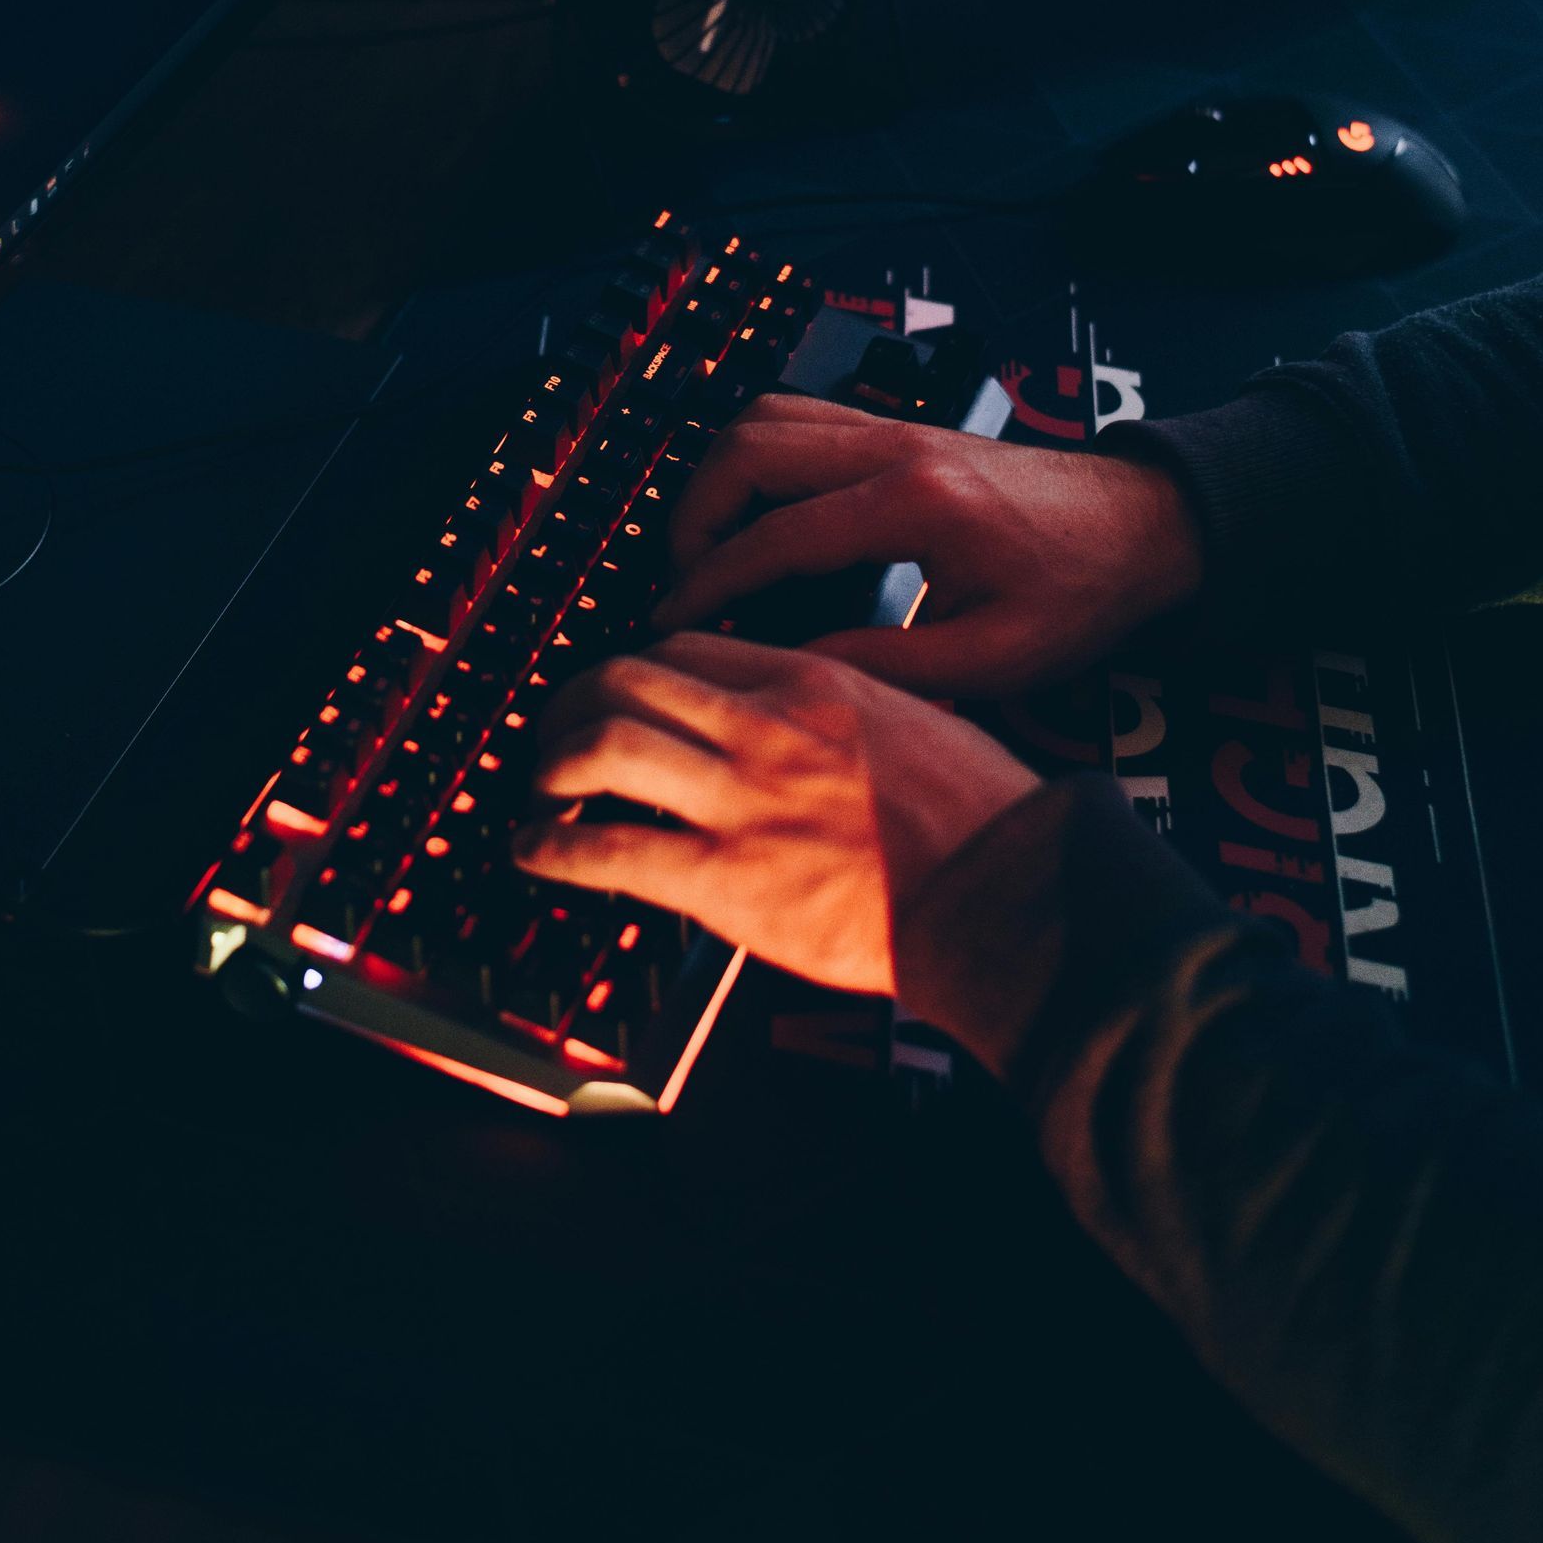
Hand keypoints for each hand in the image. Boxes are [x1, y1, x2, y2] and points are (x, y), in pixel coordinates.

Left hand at [512, 633, 1038, 996]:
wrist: (1007, 897)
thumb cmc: (983, 820)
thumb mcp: (914, 719)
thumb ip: (842, 712)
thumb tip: (798, 723)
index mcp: (815, 682)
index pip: (687, 646)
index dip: (635, 665)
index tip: (620, 689)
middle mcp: (767, 727)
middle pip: (626, 678)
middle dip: (572, 701)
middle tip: (555, 731)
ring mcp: (743, 802)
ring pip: (603, 744)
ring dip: (551, 764)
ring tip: (539, 787)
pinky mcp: (727, 880)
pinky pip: (609, 848)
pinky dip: (553, 846)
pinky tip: (536, 851)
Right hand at [655, 394, 1202, 699]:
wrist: (1144, 525)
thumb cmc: (1081, 591)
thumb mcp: (992, 658)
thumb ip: (886, 666)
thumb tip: (793, 671)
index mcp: (919, 505)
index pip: (779, 535)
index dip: (711, 583)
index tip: (670, 622)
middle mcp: (897, 447)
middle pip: (750, 449)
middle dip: (693, 515)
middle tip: (679, 582)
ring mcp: (895, 427)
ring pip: (766, 418)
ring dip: (717, 478)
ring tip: (704, 550)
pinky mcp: (898, 428)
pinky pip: (799, 418)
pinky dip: (754, 458)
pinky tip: (751, 514)